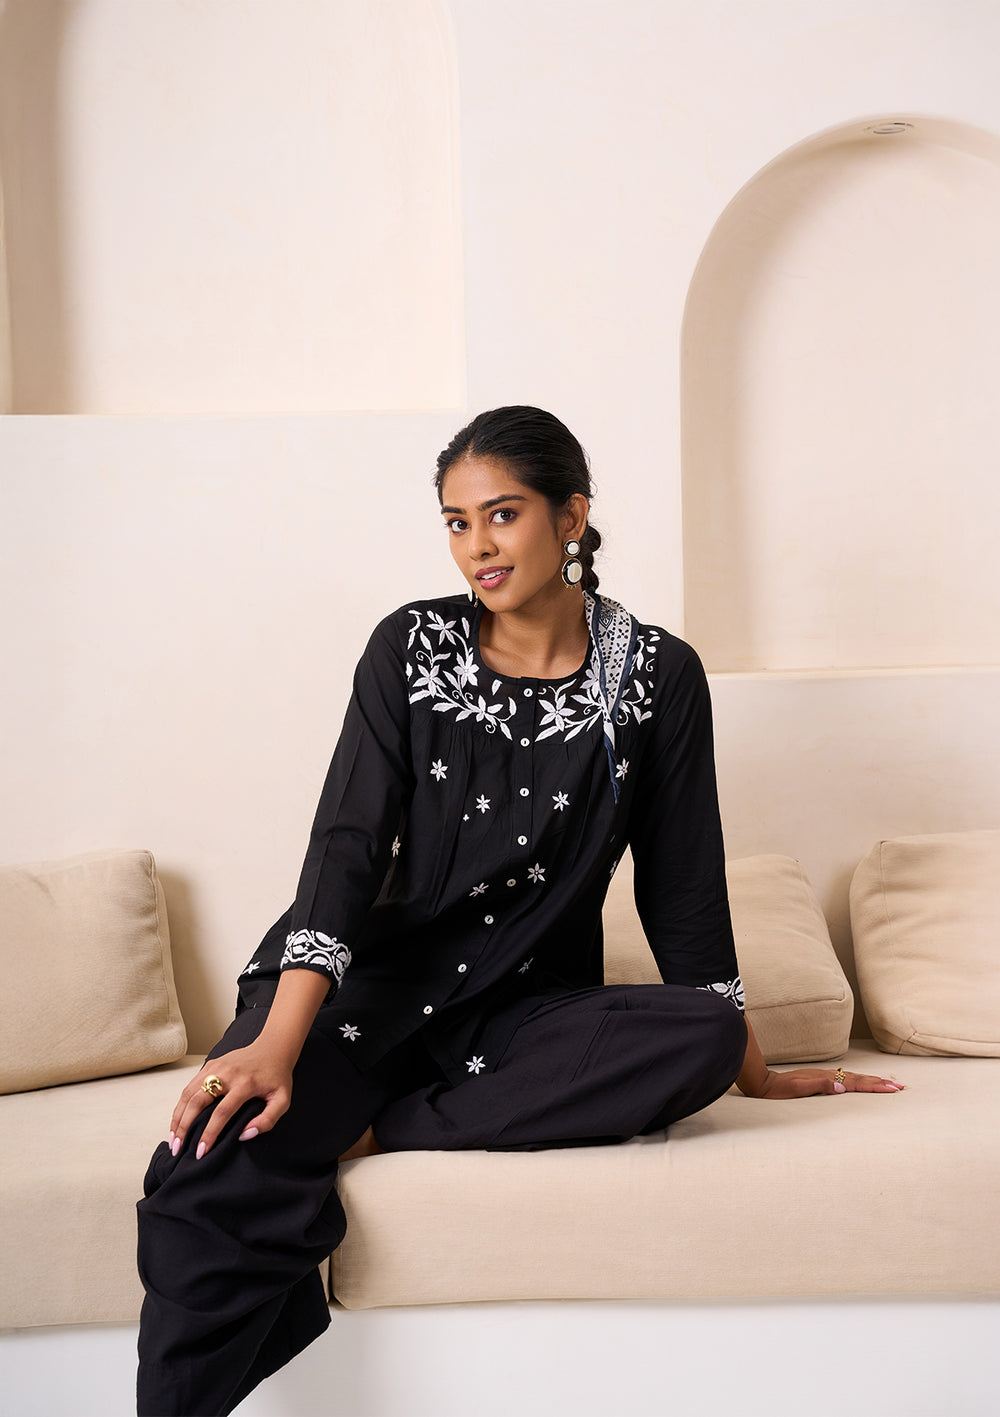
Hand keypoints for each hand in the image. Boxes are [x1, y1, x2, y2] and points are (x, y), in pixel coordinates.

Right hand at [167, 1038, 293, 1159]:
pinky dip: (181, 1105)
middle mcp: (227, 1073)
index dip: (209, 1134)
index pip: (221, 1113)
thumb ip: (267, 1120)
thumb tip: (244, 1135)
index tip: (201, 1152)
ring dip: (178, 1117)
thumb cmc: (278, 1077)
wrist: (273, 1047)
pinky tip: (178, 1121)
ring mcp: (216, 1067)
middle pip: (197, 1101)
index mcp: (245, 1084)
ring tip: (173, 1138)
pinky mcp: (210, 1064)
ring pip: (188, 1093)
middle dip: (184, 1127)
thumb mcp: (282, 1100)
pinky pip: (190, 1086)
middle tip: (177, 1149)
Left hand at [755, 1066, 904, 1099]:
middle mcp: (827, 1076)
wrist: (762, 1083)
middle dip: (880, 1083)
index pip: (856, 1083)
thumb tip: (841, 1087)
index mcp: (826, 1079)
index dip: (875, 1086)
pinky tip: (861, 1083)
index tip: (893, 1089)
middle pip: (859, 1079)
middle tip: (900, 1087)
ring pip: (853, 1078)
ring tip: (888, 1083)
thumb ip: (819, 1086)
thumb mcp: (797, 1089)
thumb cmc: (779, 1090)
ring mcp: (824, 1077)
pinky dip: (858, 1082)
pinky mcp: (819, 1080)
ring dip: (872, 1081)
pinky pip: (845, 1080)